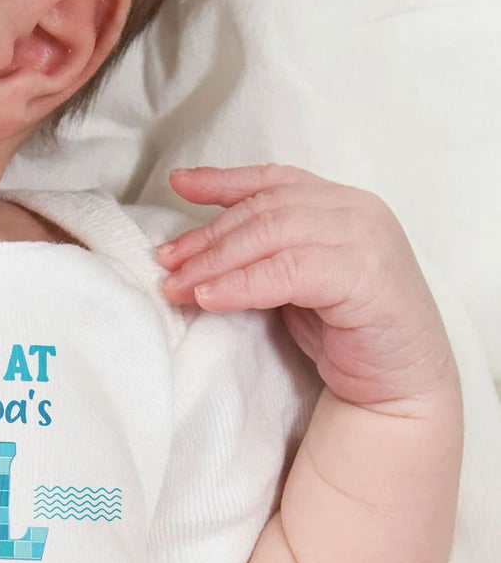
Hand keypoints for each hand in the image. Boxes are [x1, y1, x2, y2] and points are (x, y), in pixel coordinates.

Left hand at [157, 166, 456, 415]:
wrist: (397, 382)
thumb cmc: (342, 332)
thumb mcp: (293, 282)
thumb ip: (262, 254)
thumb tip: (190, 250)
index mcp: (340, 204)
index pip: (273, 181)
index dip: (222, 180)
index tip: (177, 184)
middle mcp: (357, 211)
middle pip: (264, 209)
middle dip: (207, 236)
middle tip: (165, 263)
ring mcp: (366, 239)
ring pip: (273, 234)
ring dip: (216, 261)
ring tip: (177, 286)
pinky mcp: (366, 277)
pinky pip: (290, 271)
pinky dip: (244, 284)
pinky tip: (210, 298)